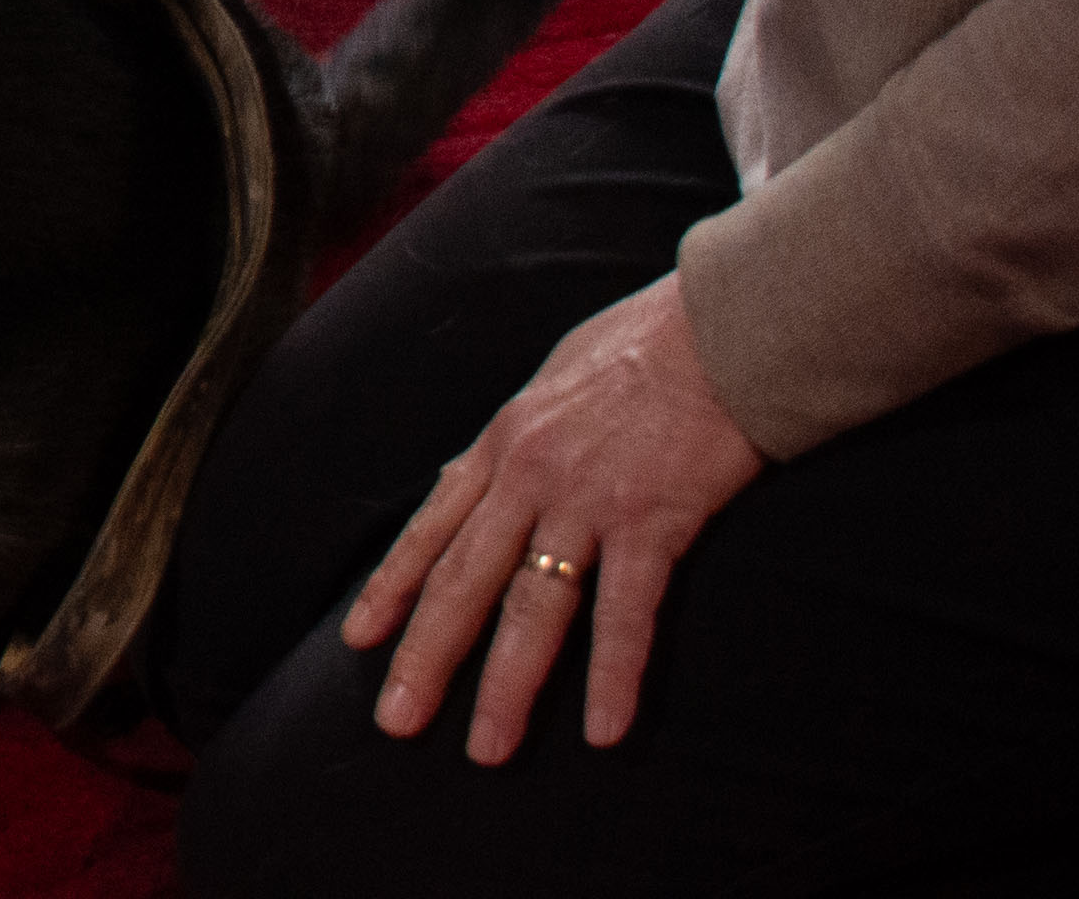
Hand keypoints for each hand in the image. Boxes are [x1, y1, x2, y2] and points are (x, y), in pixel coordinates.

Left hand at [341, 273, 765, 761]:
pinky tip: (603, 729)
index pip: (432, 529)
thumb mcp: (551, 384)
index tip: (360, 640)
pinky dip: (613, 674)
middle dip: (426, 656)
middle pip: (464, 580)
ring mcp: (587, 502)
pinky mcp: (653, 522)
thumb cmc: (641, 348)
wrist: (718, 328)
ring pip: (533, 608)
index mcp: (502, 445)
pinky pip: (626, 614)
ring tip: (487, 749)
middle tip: (396, 723)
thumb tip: (480, 474)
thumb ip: (516, 440)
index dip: (392, 587)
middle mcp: (529, 477)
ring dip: (509, 685)